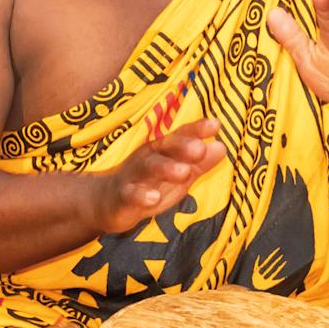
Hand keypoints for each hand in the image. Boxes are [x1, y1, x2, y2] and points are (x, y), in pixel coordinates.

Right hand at [84, 120, 224, 233]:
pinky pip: (130, 194)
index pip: (181, 136)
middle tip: (200, 148)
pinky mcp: (122, 196)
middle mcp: (148, 157)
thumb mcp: (177, 175)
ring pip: (149, 168)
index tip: (215, 124)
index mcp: (164, 150)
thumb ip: (199, 163)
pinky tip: (154, 199)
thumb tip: (221, 146)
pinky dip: (141, 195)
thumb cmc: (148, 185)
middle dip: (183, 146)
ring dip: (166, 168)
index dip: (197, 130)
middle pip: (165, 147)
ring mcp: (133, 175)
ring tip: (183, 172)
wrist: (107, 202)